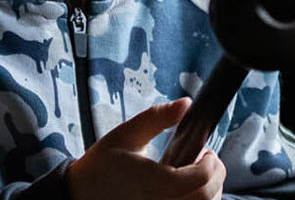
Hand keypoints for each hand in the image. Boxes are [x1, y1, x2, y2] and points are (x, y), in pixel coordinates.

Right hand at [68, 98, 226, 199]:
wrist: (79, 194)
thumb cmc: (101, 165)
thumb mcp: (126, 135)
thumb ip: (157, 118)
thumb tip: (186, 104)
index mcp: (153, 182)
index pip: (200, 179)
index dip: (211, 165)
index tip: (206, 152)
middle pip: (206, 198)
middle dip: (216, 178)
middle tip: (207, 163)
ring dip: (208, 193)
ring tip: (198, 177)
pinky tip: (187, 192)